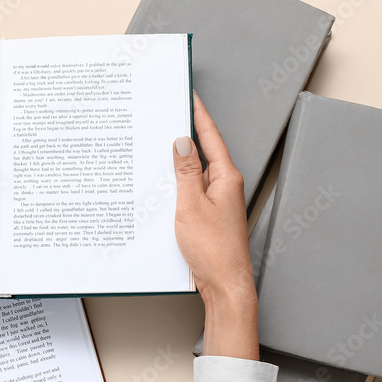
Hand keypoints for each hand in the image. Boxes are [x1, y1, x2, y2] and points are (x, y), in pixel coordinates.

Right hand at [173, 93, 258, 360]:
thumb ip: (185, 172)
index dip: (198, 115)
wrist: (225, 286)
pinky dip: (176, 186)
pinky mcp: (208, 217)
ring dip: (176, 163)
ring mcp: (217, 202)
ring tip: (156, 148)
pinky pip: (190, 193)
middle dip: (183, 135)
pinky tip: (161, 187)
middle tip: (166, 115)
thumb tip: (182, 142)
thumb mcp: (190, 205)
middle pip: (202, 152)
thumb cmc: (214, 251)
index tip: (189, 96)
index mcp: (226, 177)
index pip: (210, 137)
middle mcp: (224, 186)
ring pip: (193, 174)